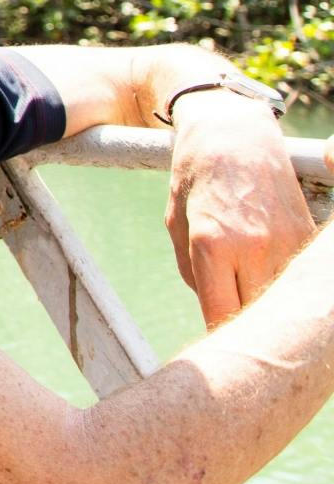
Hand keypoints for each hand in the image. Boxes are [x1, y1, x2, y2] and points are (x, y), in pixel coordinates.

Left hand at [165, 93, 313, 327]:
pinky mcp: (307, 232)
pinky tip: (276, 284)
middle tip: (238, 342)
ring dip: (269, 306)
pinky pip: (299, 274)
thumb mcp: (176, 222)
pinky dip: (288, 283)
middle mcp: (253, 247)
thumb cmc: (195, 175)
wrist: (235, 131)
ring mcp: (286, 240)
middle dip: (246, 328)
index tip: (217, 352)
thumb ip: (192, 270)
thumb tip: (213, 307)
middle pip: (254, 313)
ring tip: (258, 312)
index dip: (218, 339)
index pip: (219, 315)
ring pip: (280, 296)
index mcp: (212, 245)